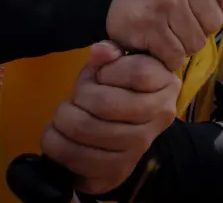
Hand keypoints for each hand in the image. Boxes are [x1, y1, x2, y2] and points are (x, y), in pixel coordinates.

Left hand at [41, 41, 179, 194]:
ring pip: (87, 130)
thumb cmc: (121, 88)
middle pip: (105, 103)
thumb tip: (98, 52)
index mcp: (165, 86)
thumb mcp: (120, 63)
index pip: (137, 73)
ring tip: (64, 116)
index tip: (100, 75)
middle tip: (75, 97)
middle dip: (78, 96)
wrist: (129, 131)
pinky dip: (57, 145)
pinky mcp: (118, 171)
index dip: (108, 70)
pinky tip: (59, 137)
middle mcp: (158, 118)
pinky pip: (77, 159)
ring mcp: (139, 147)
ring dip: (63, 120)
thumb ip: (111, 52)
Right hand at [107, 0, 222, 70]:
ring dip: (184, 46)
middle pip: (214, 23)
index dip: (217, 7)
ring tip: (168, 31)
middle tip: (179, 20)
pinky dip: (169, 58)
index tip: (198, 4)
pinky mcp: (148, 24)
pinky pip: (175, 56)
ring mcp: (164, 0)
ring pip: (196, 43)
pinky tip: (158, 44)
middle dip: (200, 29)